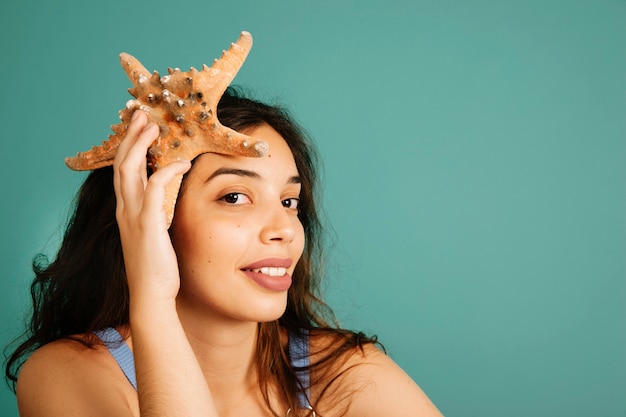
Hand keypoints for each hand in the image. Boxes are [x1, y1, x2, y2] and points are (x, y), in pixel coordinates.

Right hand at [113, 110, 190, 306]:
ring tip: (153, 125)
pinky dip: (166, 172)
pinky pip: (155, 190)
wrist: (151, 294)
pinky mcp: (147, 225)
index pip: (122, 170)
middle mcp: (125, 209)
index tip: (138, 126)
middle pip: (120, 162)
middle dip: (130, 135)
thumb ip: (156, 214)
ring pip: (130, 169)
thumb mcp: (154, 234)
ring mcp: (133, 216)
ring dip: (140, 144)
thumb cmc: (157, 266)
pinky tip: (182, 163)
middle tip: (141, 114)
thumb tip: (168, 201)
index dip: (128, 146)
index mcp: (127, 210)